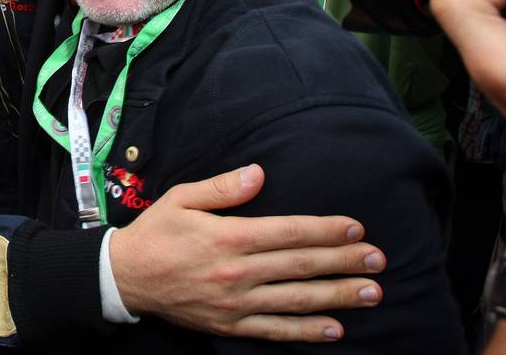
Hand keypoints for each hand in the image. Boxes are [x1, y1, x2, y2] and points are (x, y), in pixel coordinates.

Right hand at [110, 164, 384, 341]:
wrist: (125, 277)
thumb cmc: (156, 232)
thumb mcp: (181, 198)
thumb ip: (222, 187)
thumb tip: (259, 173)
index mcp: (228, 237)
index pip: (288, 232)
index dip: (325, 230)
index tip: (356, 227)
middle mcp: (237, 272)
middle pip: (301, 266)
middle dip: (344, 261)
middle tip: (379, 260)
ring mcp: (236, 303)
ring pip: (297, 300)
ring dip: (338, 296)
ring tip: (372, 292)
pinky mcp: (230, 325)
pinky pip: (276, 331)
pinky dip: (307, 331)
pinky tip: (336, 328)